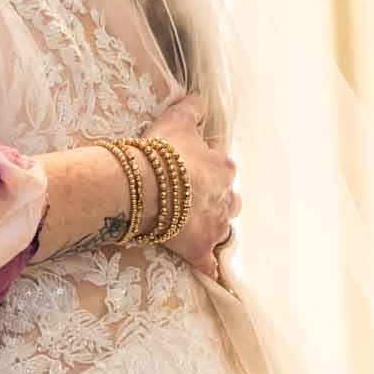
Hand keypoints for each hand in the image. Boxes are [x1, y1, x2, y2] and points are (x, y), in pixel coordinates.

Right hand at [144, 94, 239, 275]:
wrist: (145, 186)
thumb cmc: (162, 151)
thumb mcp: (177, 119)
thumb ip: (192, 109)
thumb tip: (201, 100)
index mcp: (223, 167)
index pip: (222, 168)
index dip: (204, 169)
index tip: (187, 170)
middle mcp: (226, 198)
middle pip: (229, 201)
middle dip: (216, 201)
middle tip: (191, 200)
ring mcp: (215, 226)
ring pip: (222, 230)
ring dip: (213, 229)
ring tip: (194, 228)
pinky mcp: (200, 249)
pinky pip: (208, 263)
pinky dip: (209, 268)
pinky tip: (209, 273)